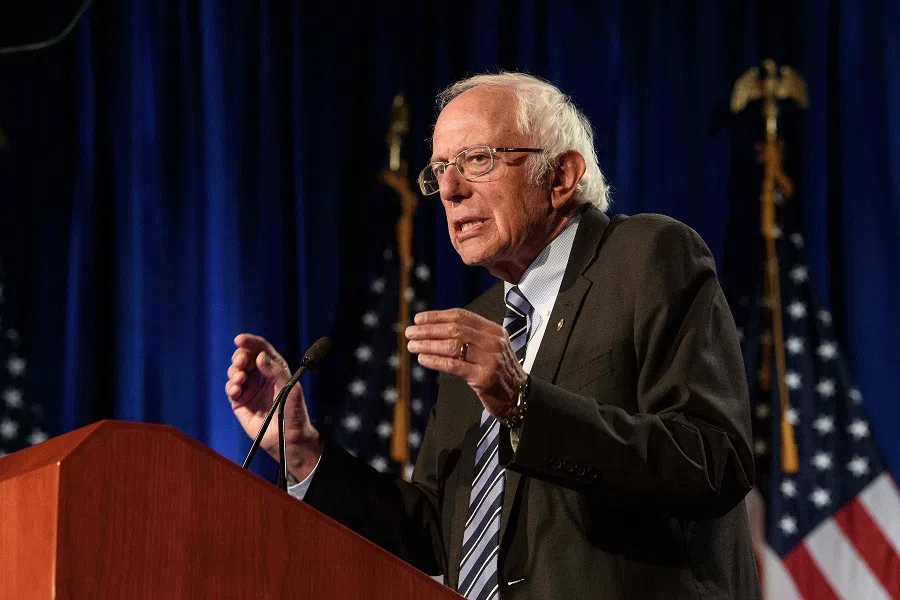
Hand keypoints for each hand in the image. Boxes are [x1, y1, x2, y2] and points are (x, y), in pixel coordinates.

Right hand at [226, 334, 321, 479]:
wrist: (287, 438)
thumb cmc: (293, 413)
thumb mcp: (290, 389)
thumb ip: (276, 372)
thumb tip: (260, 356)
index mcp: (275, 369)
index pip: (261, 349)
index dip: (250, 342)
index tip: (239, 339)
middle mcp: (261, 376)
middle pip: (244, 357)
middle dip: (239, 357)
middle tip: (240, 363)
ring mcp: (250, 388)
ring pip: (235, 371)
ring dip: (234, 371)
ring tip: (240, 379)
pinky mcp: (240, 402)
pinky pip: (231, 388)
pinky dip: (231, 386)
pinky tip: (236, 390)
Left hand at [406, 309, 526, 417]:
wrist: (518, 396)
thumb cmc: (498, 371)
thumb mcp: (489, 348)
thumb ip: (469, 337)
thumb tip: (433, 330)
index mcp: (493, 330)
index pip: (461, 316)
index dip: (437, 316)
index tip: (418, 319)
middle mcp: (493, 342)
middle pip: (454, 330)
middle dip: (428, 330)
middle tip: (410, 333)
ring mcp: (490, 359)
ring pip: (452, 346)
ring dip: (428, 345)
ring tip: (412, 346)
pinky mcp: (484, 377)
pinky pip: (454, 365)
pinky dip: (435, 361)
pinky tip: (422, 360)